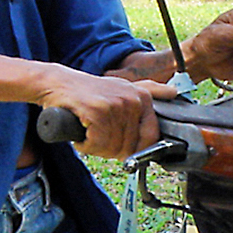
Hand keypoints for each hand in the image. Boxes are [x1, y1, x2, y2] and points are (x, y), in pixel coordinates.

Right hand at [42, 67, 174, 158]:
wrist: (58, 83)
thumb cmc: (90, 91)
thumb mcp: (124, 87)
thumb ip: (151, 90)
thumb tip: (174, 93)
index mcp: (143, 97)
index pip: (150, 138)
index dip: (134, 148)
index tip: (119, 145)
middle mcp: (133, 100)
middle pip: (129, 147)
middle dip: (110, 149)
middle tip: (97, 135)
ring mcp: (116, 105)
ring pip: (112, 148)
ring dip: (96, 146)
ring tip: (89, 130)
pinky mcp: (98, 111)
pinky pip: (96, 144)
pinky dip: (85, 144)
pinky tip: (81, 131)